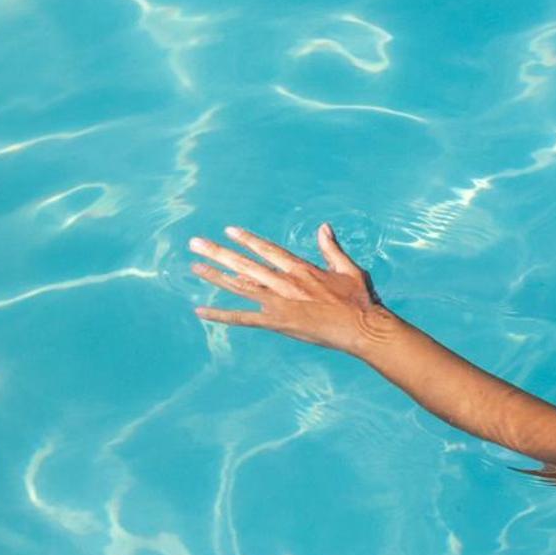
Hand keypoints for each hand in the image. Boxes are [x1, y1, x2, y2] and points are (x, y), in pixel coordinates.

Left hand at [191, 222, 393, 355]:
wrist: (361, 327)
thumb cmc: (358, 298)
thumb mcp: (347, 268)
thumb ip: (331, 248)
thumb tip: (323, 227)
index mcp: (301, 268)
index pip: (267, 249)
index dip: (247, 239)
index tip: (229, 230)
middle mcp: (285, 282)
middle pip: (245, 264)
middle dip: (219, 252)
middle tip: (196, 243)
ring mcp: (279, 302)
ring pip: (240, 286)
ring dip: (215, 276)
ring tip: (194, 266)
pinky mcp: (277, 322)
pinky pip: (242, 318)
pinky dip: (221, 314)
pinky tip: (201, 310)